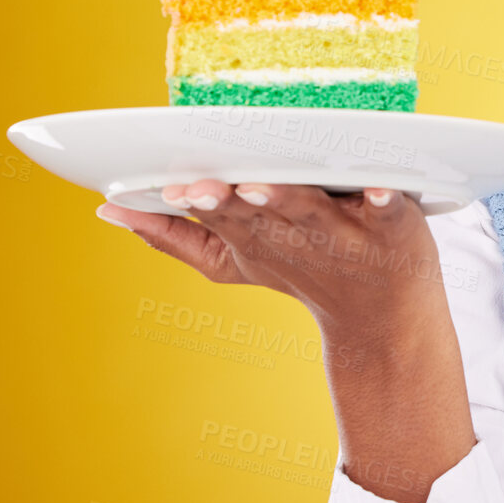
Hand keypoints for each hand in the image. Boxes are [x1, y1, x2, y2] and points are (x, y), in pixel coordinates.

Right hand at [95, 182, 447, 338]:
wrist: (384, 316)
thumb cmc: (304, 271)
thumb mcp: (234, 259)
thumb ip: (175, 238)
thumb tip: (107, 210)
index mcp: (260, 238)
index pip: (223, 218)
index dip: (201, 204)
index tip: (174, 190)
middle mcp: (300, 235)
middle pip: (262, 214)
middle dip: (231, 203)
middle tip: (203, 188)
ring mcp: (349, 232)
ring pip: (315, 212)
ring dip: (289, 201)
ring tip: (262, 187)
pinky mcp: (396, 224)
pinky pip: (391, 209)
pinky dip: (386, 200)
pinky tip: (380, 191)